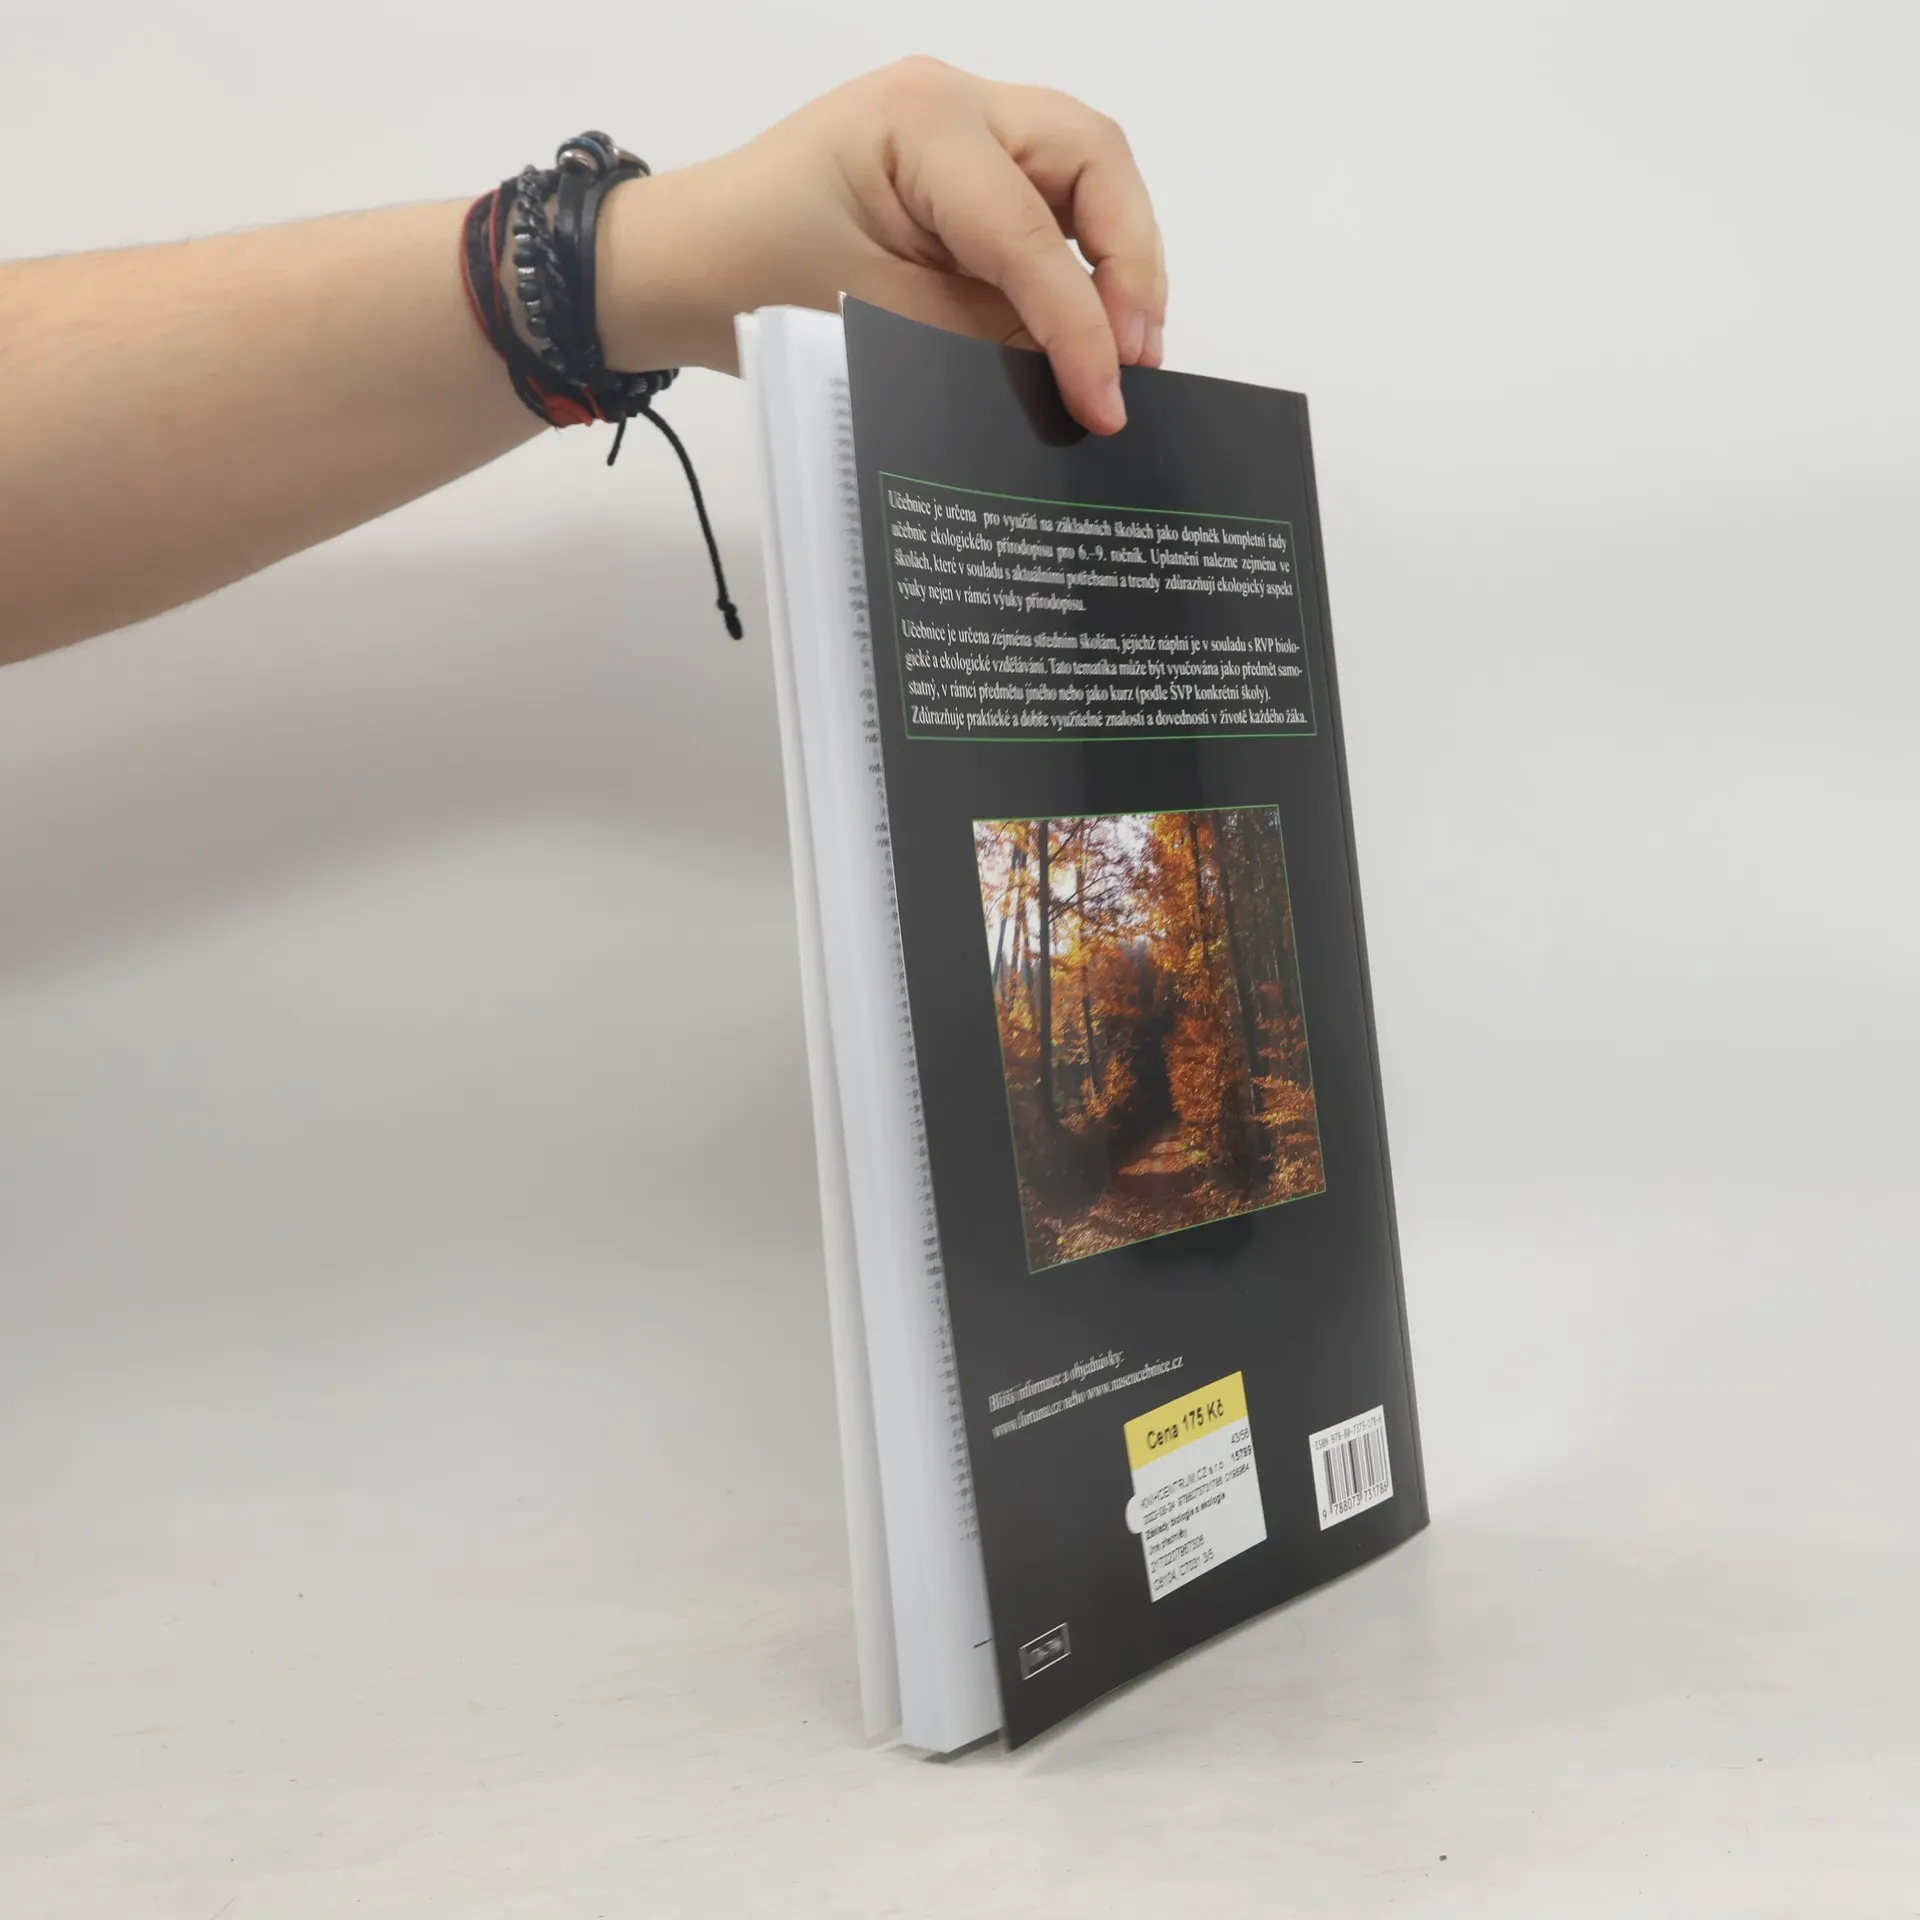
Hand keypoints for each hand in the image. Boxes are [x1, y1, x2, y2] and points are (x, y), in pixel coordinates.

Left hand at [597, 58, 1166, 433]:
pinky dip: (1078, 259)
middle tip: (1136, 359)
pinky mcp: (962, 168)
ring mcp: (961, 128)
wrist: (683, 263)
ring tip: (1122, 349)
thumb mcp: (876, 321)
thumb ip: (985, 339)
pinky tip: (1082, 325)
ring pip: (1084, 175)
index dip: (1084, 325)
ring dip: (1116, 257)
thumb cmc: (749, 278)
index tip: (1108, 401)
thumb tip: (1075, 370)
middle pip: (1093, 162)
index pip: (1034, 234)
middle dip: (1130, 262)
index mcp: (921, 123)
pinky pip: (1049, 201)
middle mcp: (953, 102)